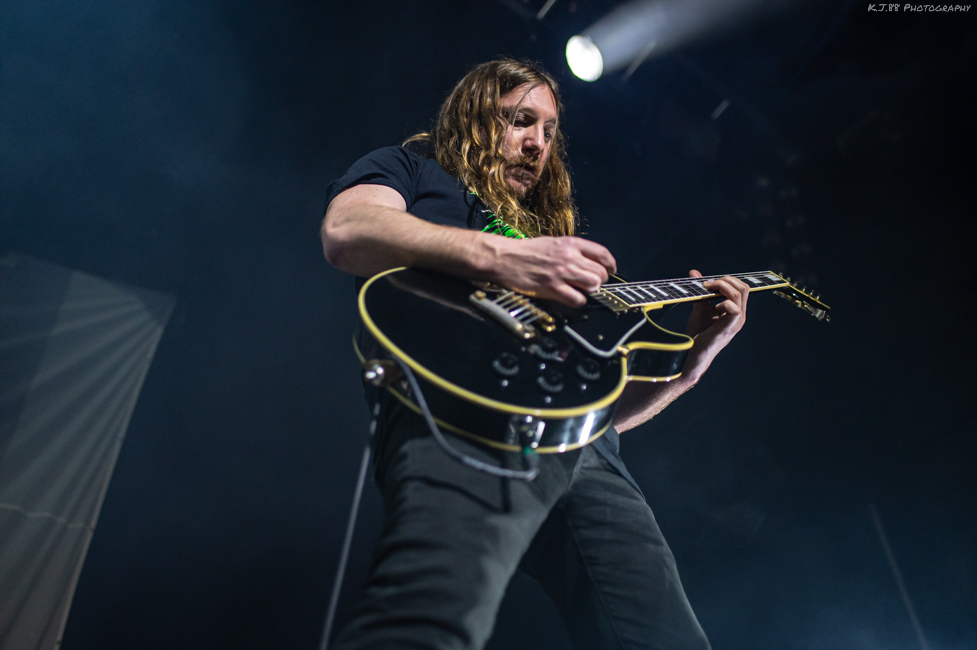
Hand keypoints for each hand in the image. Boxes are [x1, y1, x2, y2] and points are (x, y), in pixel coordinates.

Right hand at [488, 236, 616, 306]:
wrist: (504, 258)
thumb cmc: (525, 251)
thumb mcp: (552, 243)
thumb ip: (572, 251)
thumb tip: (588, 262)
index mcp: (570, 243)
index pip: (602, 253)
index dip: (610, 265)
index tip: (610, 271)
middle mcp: (569, 257)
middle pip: (601, 272)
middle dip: (600, 281)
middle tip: (591, 284)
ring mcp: (561, 273)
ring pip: (593, 285)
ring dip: (590, 291)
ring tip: (581, 291)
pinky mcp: (552, 288)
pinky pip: (577, 300)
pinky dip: (578, 302)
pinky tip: (570, 298)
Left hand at [682, 269, 749, 383]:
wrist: (693, 354)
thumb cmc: (699, 333)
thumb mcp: (700, 308)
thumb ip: (700, 292)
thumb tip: (694, 273)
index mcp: (736, 311)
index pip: (741, 288)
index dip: (727, 280)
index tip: (708, 282)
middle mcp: (740, 316)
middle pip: (743, 288)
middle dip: (725, 280)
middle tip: (707, 284)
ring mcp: (735, 323)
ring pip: (739, 294)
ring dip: (722, 287)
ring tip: (707, 289)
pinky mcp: (727, 328)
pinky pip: (734, 310)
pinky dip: (724, 302)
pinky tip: (713, 305)